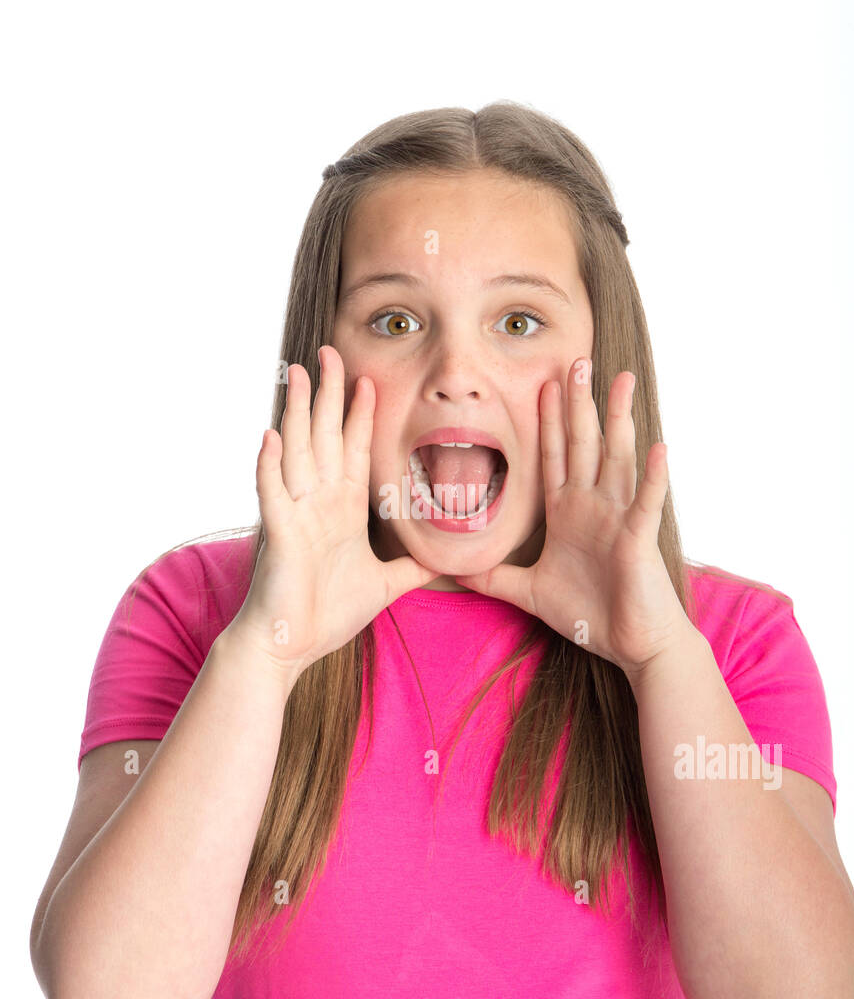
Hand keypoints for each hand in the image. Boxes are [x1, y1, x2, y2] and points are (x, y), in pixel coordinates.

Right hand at [226, 345, 437, 675]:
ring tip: (294, 372)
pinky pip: (273, 493)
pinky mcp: (280, 534)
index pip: (354, 452)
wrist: (290, 647)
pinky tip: (269, 435)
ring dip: (295, 412)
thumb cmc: (327, 616)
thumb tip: (440, 562)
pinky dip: (270, 465)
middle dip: (328, 395)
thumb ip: (410, 569)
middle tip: (329, 351)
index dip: (360, 416)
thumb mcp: (384, 586)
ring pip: (296, 452)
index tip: (367, 380)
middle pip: (324, 437)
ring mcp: (297, 515)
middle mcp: (318, 504)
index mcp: (342, 511)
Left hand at [453, 358, 693, 678]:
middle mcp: (595, 506)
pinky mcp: (638, 541)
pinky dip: (652, 477)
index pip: (554, 457)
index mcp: (569, 512)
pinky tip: (658, 447)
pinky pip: (645, 504)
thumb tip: (456, 573)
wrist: (633, 645)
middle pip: (585, 444)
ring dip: (618, 420)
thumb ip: (495, 578)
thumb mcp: (529, 592)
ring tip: (619, 382)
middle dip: (579, 403)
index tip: (542, 384)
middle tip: (576, 359)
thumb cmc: (591, 614)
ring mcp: (619, 519)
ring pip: (617, 459)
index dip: (547, 421)